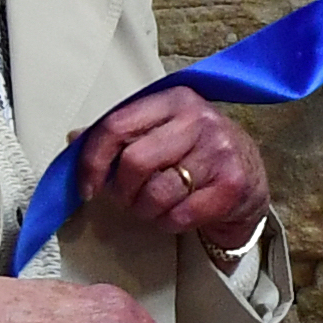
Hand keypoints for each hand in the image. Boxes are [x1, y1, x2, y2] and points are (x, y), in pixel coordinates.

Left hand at [77, 87, 270, 254]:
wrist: (250, 177)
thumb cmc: (195, 153)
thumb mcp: (160, 131)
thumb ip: (120, 132)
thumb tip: (73, 139)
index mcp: (173, 100)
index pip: (116, 125)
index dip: (92, 161)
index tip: (87, 187)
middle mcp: (199, 119)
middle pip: (134, 162)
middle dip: (123, 191)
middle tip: (129, 198)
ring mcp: (219, 151)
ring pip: (156, 193)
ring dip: (146, 211)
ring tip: (154, 207)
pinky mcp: (232, 184)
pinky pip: (180, 215)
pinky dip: (170, 223)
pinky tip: (178, 214)